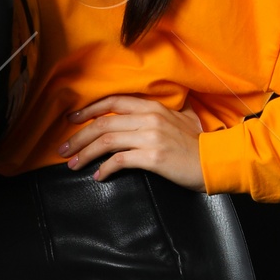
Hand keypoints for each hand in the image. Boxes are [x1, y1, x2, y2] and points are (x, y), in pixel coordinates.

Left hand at [58, 94, 207, 187]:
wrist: (216, 161)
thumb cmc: (200, 142)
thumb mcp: (185, 118)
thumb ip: (169, 110)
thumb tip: (164, 105)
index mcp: (153, 108)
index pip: (113, 102)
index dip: (88, 110)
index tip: (71, 119)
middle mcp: (149, 119)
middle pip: (102, 124)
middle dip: (78, 137)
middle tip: (62, 149)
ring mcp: (150, 137)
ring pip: (106, 141)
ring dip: (85, 154)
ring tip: (73, 164)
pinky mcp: (153, 157)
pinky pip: (119, 161)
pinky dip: (104, 169)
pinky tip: (98, 176)